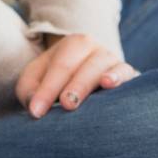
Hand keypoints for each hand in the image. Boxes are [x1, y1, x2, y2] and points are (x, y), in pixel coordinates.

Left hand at [16, 33, 138, 116]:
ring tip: (95, 90)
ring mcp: (113, 60)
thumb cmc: (55, 81)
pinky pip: (126, 73)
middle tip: (66, 104)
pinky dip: (119, 78)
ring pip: (104, 68)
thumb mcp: (36, 80)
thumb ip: (30, 90)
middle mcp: (95, 49)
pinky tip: (111, 84)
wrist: (85, 76)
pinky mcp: (128, 74)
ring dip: (98, 80)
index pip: (59, 67)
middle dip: (74, 86)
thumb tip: (37, 105)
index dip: (47, 89)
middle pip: (83, 66)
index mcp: (72, 45)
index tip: (36, 112)